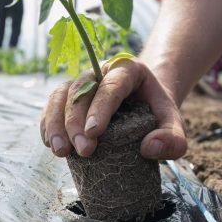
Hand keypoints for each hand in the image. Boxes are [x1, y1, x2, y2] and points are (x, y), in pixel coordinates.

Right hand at [40, 58, 186, 159]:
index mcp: (128, 70)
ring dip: (56, 122)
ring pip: (61, 95)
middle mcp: (101, 72)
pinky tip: (49, 142)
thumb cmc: (157, 111)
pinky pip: (53, 104)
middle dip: (77, 121)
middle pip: (82, 91)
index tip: (94, 133)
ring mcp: (83, 82)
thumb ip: (173, 138)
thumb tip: (149, 148)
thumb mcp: (173, 123)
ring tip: (59, 150)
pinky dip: (48, 122)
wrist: (144, 100)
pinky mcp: (70, 95)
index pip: (112, 85)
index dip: (100, 107)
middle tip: (83, 151)